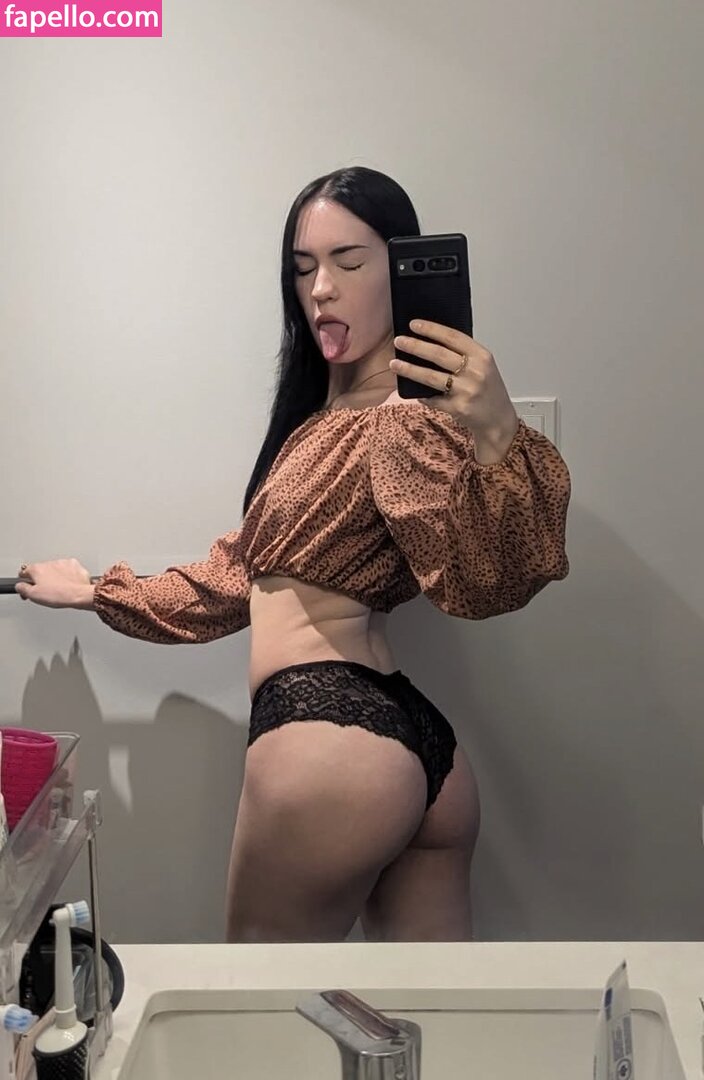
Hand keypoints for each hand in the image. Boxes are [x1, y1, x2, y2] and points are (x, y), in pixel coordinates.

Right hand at [15, 558, 93, 608]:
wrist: (79, 595)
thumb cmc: (59, 595)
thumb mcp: (33, 595)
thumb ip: (22, 588)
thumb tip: (19, 586)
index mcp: (37, 569)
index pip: (25, 571)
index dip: (25, 580)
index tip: (27, 585)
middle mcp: (50, 563)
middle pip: (41, 570)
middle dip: (42, 580)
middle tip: (46, 591)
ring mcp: (63, 563)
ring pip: (55, 569)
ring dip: (55, 577)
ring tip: (59, 589)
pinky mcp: (74, 565)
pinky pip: (68, 569)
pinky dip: (67, 575)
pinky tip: (68, 584)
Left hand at [391, 319, 518, 459]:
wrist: (499, 421)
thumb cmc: (489, 392)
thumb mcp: (483, 367)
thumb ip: (464, 355)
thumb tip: (431, 342)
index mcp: (482, 356)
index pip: (453, 337)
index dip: (431, 329)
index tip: (414, 324)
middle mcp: (475, 372)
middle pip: (439, 355)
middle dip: (415, 346)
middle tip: (399, 341)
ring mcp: (467, 391)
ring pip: (431, 377)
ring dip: (410, 369)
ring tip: (394, 364)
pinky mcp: (458, 408)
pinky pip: (433, 399)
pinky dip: (421, 395)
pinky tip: (412, 391)